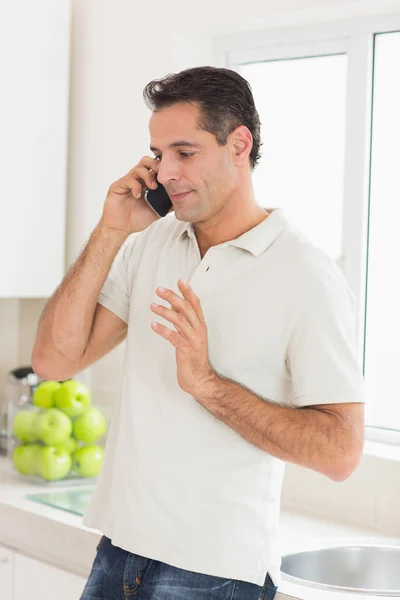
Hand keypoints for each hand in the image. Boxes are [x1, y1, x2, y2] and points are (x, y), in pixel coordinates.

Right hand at [99, 156, 172, 235]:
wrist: (121, 228)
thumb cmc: (136, 218)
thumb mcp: (157, 211)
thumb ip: (167, 205)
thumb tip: (181, 201)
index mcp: (146, 183)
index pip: (154, 167)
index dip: (162, 167)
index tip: (171, 174)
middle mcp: (137, 179)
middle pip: (146, 162)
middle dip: (155, 165)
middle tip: (162, 176)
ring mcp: (127, 182)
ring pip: (137, 168)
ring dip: (147, 176)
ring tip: (153, 187)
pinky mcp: (118, 186)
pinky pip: (127, 180)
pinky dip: (135, 185)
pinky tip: (138, 195)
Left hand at [150, 279, 214, 394]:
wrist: (200, 379)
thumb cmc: (193, 356)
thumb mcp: (190, 335)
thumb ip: (183, 320)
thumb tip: (173, 304)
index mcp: (201, 325)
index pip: (196, 304)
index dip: (188, 291)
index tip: (180, 280)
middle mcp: (199, 330)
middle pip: (186, 308)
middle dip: (173, 297)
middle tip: (159, 290)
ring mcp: (193, 340)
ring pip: (179, 320)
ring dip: (165, 311)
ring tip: (152, 306)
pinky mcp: (186, 350)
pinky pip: (173, 337)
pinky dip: (163, 330)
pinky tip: (153, 325)